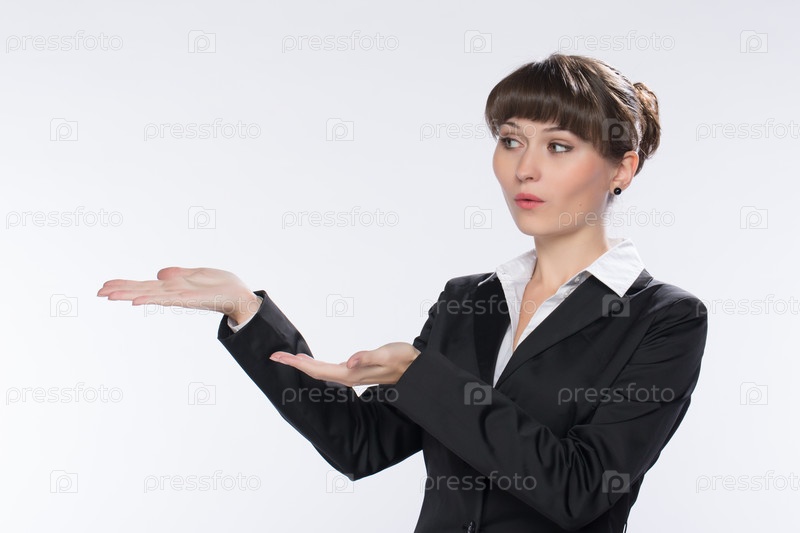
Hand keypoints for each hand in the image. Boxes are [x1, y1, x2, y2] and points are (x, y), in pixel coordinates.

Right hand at [97, 267, 261, 323]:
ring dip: (131, 294)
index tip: (105, 285)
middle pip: (144, 290)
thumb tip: (159, 274)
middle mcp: (175, 292)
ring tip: (111, 296)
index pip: (146, 285)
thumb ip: (179, 275)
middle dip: (122, 291)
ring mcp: (182, 296)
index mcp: (175, 287)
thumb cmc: (222, 286)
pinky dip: (153, 299)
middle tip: (98, 292)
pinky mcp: (193, 298)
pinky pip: (170, 298)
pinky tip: (139, 300)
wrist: (243, 297)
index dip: (126, 284)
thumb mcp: (199, 274)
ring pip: (152, 294)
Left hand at [269, 342, 421, 386]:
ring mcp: (350, 375)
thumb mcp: (388, 354)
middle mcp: (348, 376)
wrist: (416, 369)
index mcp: (351, 373)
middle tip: (274, 355)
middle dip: (293, 364)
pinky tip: (309, 362)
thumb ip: (368, 357)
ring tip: (286, 358)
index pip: (317, 369)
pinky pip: (328, 370)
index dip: (297, 363)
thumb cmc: (403, 359)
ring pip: (320, 371)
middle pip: (314, 371)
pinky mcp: (353, 371)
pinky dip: (314, 365)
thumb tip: (348, 361)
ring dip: (302, 365)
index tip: (279, 356)